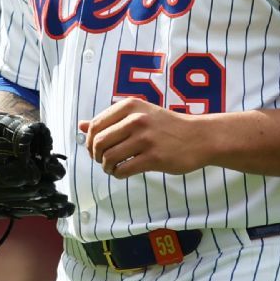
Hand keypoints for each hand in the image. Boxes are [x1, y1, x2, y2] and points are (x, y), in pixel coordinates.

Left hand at [79, 99, 213, 178]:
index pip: (95, 125)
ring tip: (112, 168)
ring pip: (109, 157)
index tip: (95, 150)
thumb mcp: (138, 114)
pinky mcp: (154, 158)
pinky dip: (118, 174)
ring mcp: (145, 138)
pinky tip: (123, 172)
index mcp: (130, 106)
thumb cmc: (166, 126)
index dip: (89, 141)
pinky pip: (124, 170)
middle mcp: (136, 119)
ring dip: (106, 167)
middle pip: (98, 142)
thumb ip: (110, 119)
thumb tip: (80, 125)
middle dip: (96, 156)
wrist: (199, 137)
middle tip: (102, 161)